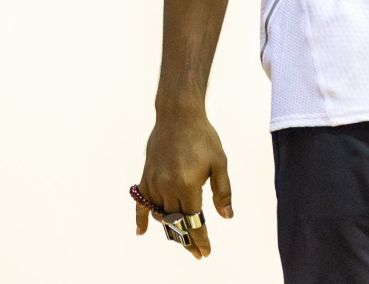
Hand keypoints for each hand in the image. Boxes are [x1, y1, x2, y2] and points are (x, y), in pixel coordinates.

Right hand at [134, 111, 233, 259]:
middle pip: (177, 222)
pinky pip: (142, 203)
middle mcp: (168, 187)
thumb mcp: (219, 163)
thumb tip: (226, 216)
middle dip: (188, 240)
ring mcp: (154, 183)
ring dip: (171, 231)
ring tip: (182, 241)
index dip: (200, 239)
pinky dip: (142, 219)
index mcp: (188, 184)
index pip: (194, 221)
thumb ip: (222, 191)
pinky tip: (142, 232)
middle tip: (197, 253)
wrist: (178, 115)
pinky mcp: (146, 177)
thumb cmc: (203, 137)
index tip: (205, 252)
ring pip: (161, 216)